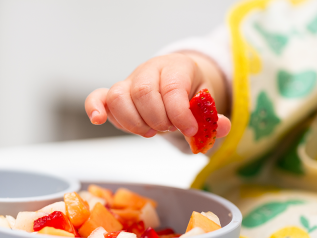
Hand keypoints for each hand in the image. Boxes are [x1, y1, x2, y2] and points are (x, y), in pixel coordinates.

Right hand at [85, 53, 230, 138]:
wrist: (174, 80)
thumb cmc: (189, 92)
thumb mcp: (206, 102)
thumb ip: (212, 116)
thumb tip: (222, 127)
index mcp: (176, 67)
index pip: (172, 88)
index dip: (179, 113)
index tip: (189, 130)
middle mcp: (149, 70)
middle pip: (144, 92)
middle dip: (158, 119)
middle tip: (169, 128)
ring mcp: (129, 81)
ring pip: (119, 97)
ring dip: (134, 122)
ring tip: (150, 131)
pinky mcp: (114, 94)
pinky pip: (97, 97)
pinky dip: (95, 108)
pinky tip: (99, 120)